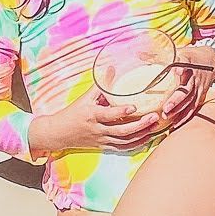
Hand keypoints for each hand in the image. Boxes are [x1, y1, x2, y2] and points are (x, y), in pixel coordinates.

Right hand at [34, 91, 162, 155]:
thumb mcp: (84, 97)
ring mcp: (102, 140)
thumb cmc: (72, 113)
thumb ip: (100, 84)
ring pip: (124, 141)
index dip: (121, 112)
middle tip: (154, 117)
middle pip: (121, 131)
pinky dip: (135, 145)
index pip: (108, 115)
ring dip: (141, 135)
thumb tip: (112, 67)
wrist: (58, 134)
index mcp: (92, 115)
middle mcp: (98, 129)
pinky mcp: (104, 147)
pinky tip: (147, 139)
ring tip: (156, 127)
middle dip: (140, 125)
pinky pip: (122, 148)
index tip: (134, 107)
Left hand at [157, 45, 214, 128]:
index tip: (175, 71)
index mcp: (188, 62)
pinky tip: (176, 123)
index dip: (181, 67)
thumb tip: (138, 54)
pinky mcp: (201, 94)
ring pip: (190, 100)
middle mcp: (194, 75)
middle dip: (177, 99)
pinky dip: (185, 116)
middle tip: (166, 108)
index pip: (185, 63)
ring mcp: (198, 86)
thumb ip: (157, 55)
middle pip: (187, 89)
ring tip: (167, 117)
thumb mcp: (176, 51)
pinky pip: (194, 107)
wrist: (211, 60)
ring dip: (179, 110)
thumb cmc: (189, 56)